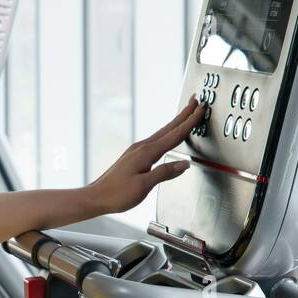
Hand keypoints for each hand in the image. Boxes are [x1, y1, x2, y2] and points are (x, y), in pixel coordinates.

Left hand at [85, 96, 203, 215]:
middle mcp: (142, 147)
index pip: (174, 135)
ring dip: (176, 122)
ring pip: (162, 133)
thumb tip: (185, 164)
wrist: (96, 197)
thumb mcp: (144, 186)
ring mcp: (137, 150)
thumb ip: (165, 173)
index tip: (201, 109)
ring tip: (186, 113)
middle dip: (184, 114)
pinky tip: (168, 135)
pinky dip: (167, 134)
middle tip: (196, 100)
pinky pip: (156, 140)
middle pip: (169, 128)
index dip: (189, 122)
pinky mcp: (134, 156)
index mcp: (146, 153)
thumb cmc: (117, 194)